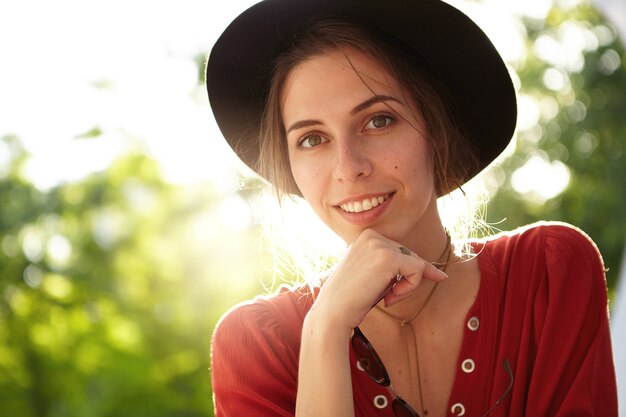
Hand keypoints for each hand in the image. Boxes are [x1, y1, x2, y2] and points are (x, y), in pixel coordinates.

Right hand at [312, 228, 447, 329]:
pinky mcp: (388, 257)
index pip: (402, 250)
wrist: (333, 311)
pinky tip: (390, 298)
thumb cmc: (353, 298)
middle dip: (408, 280)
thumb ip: (397, 267)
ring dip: (408, 286)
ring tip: (388, 298)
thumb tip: (439, 273)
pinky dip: (410, 288)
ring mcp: (379, 244)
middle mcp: (372, 235)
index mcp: (366, 236)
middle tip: (389, 297)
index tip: (430, 280)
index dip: (410, 271)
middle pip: (411, 255)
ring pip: (416, 263)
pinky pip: (418, 270)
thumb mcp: (375, 276)